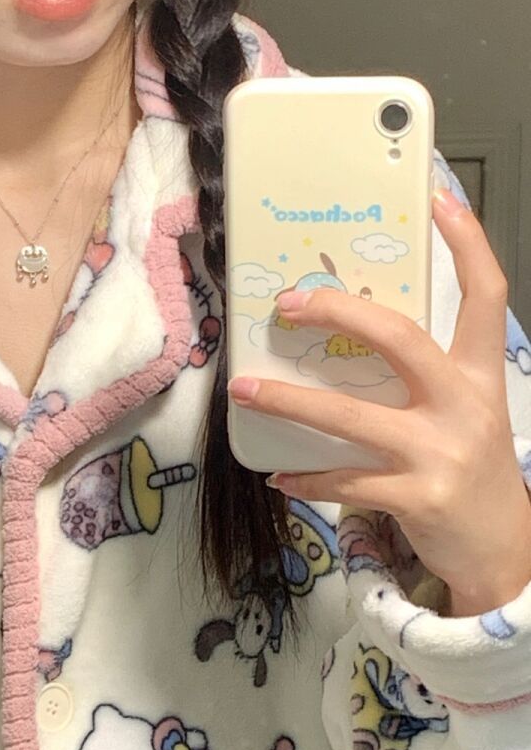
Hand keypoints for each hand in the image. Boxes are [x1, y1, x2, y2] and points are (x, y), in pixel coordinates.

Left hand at [228, 187, 530, 616]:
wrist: (504, 550)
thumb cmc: (472, 473)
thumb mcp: (466, 414)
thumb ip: (425, 379)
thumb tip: (351, 343)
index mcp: (481, 375)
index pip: (485, 293)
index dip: (467, 242)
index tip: (438, 199)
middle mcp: (465, 405)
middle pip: (400, 338)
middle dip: (338, 312)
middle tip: (288, 302)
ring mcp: (441, 453)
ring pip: (352, 417)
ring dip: (290, 401)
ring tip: (246, 391)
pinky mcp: (417, 498)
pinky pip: (344, 481)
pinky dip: (307, 478)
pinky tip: (280, 475)